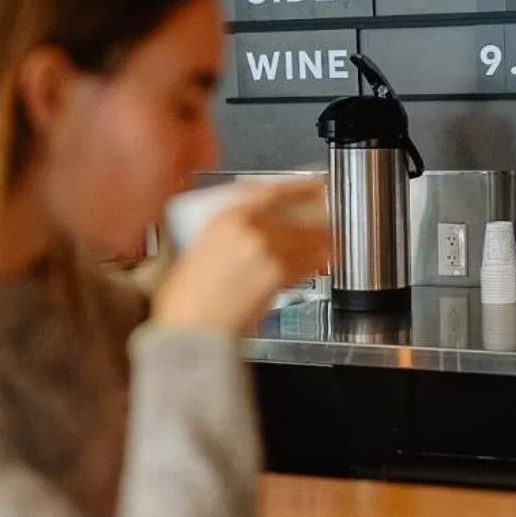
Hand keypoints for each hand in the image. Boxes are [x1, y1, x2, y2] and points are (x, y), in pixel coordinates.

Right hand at [153, 179, 329, 336]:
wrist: (193, 331)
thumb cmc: (186, 300)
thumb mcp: (194, 252)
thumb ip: (224, 235)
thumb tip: (246, 228)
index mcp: (225, 219)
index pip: (272, 191)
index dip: (298, 186)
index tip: (312, 185)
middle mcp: (251, 231)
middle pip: (298, 213)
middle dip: (316, 213)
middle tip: (324, 211)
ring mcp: (269, 254)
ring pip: (310, 237)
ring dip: (323, 236)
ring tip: (329, 237)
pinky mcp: (280, 279)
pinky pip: (310, 262)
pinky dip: (319, 258)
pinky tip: (322, 258)